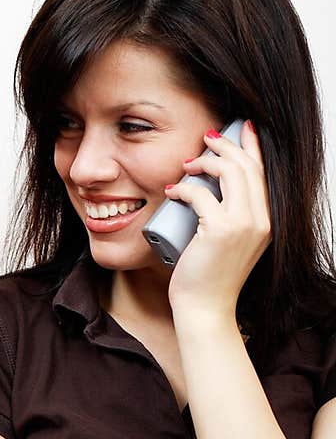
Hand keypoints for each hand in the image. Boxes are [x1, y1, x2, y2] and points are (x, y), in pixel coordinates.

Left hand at [166, 121, 270, 319]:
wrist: (206, 310)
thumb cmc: (210, 280)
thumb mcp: (228, 244)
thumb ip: (230, 218)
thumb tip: (208, 189)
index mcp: (266, 222)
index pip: (262, 173)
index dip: (251, 146)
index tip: (239, 128)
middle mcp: (261, 220)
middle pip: (247, 167)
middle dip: (225, 145)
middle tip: (205, 138)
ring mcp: (243, 225)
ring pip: (230, 173)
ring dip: (206, 160)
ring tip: (187, 163)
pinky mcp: (221, 230)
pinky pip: (201, 194)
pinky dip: (183, 188)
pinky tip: (173, 190)